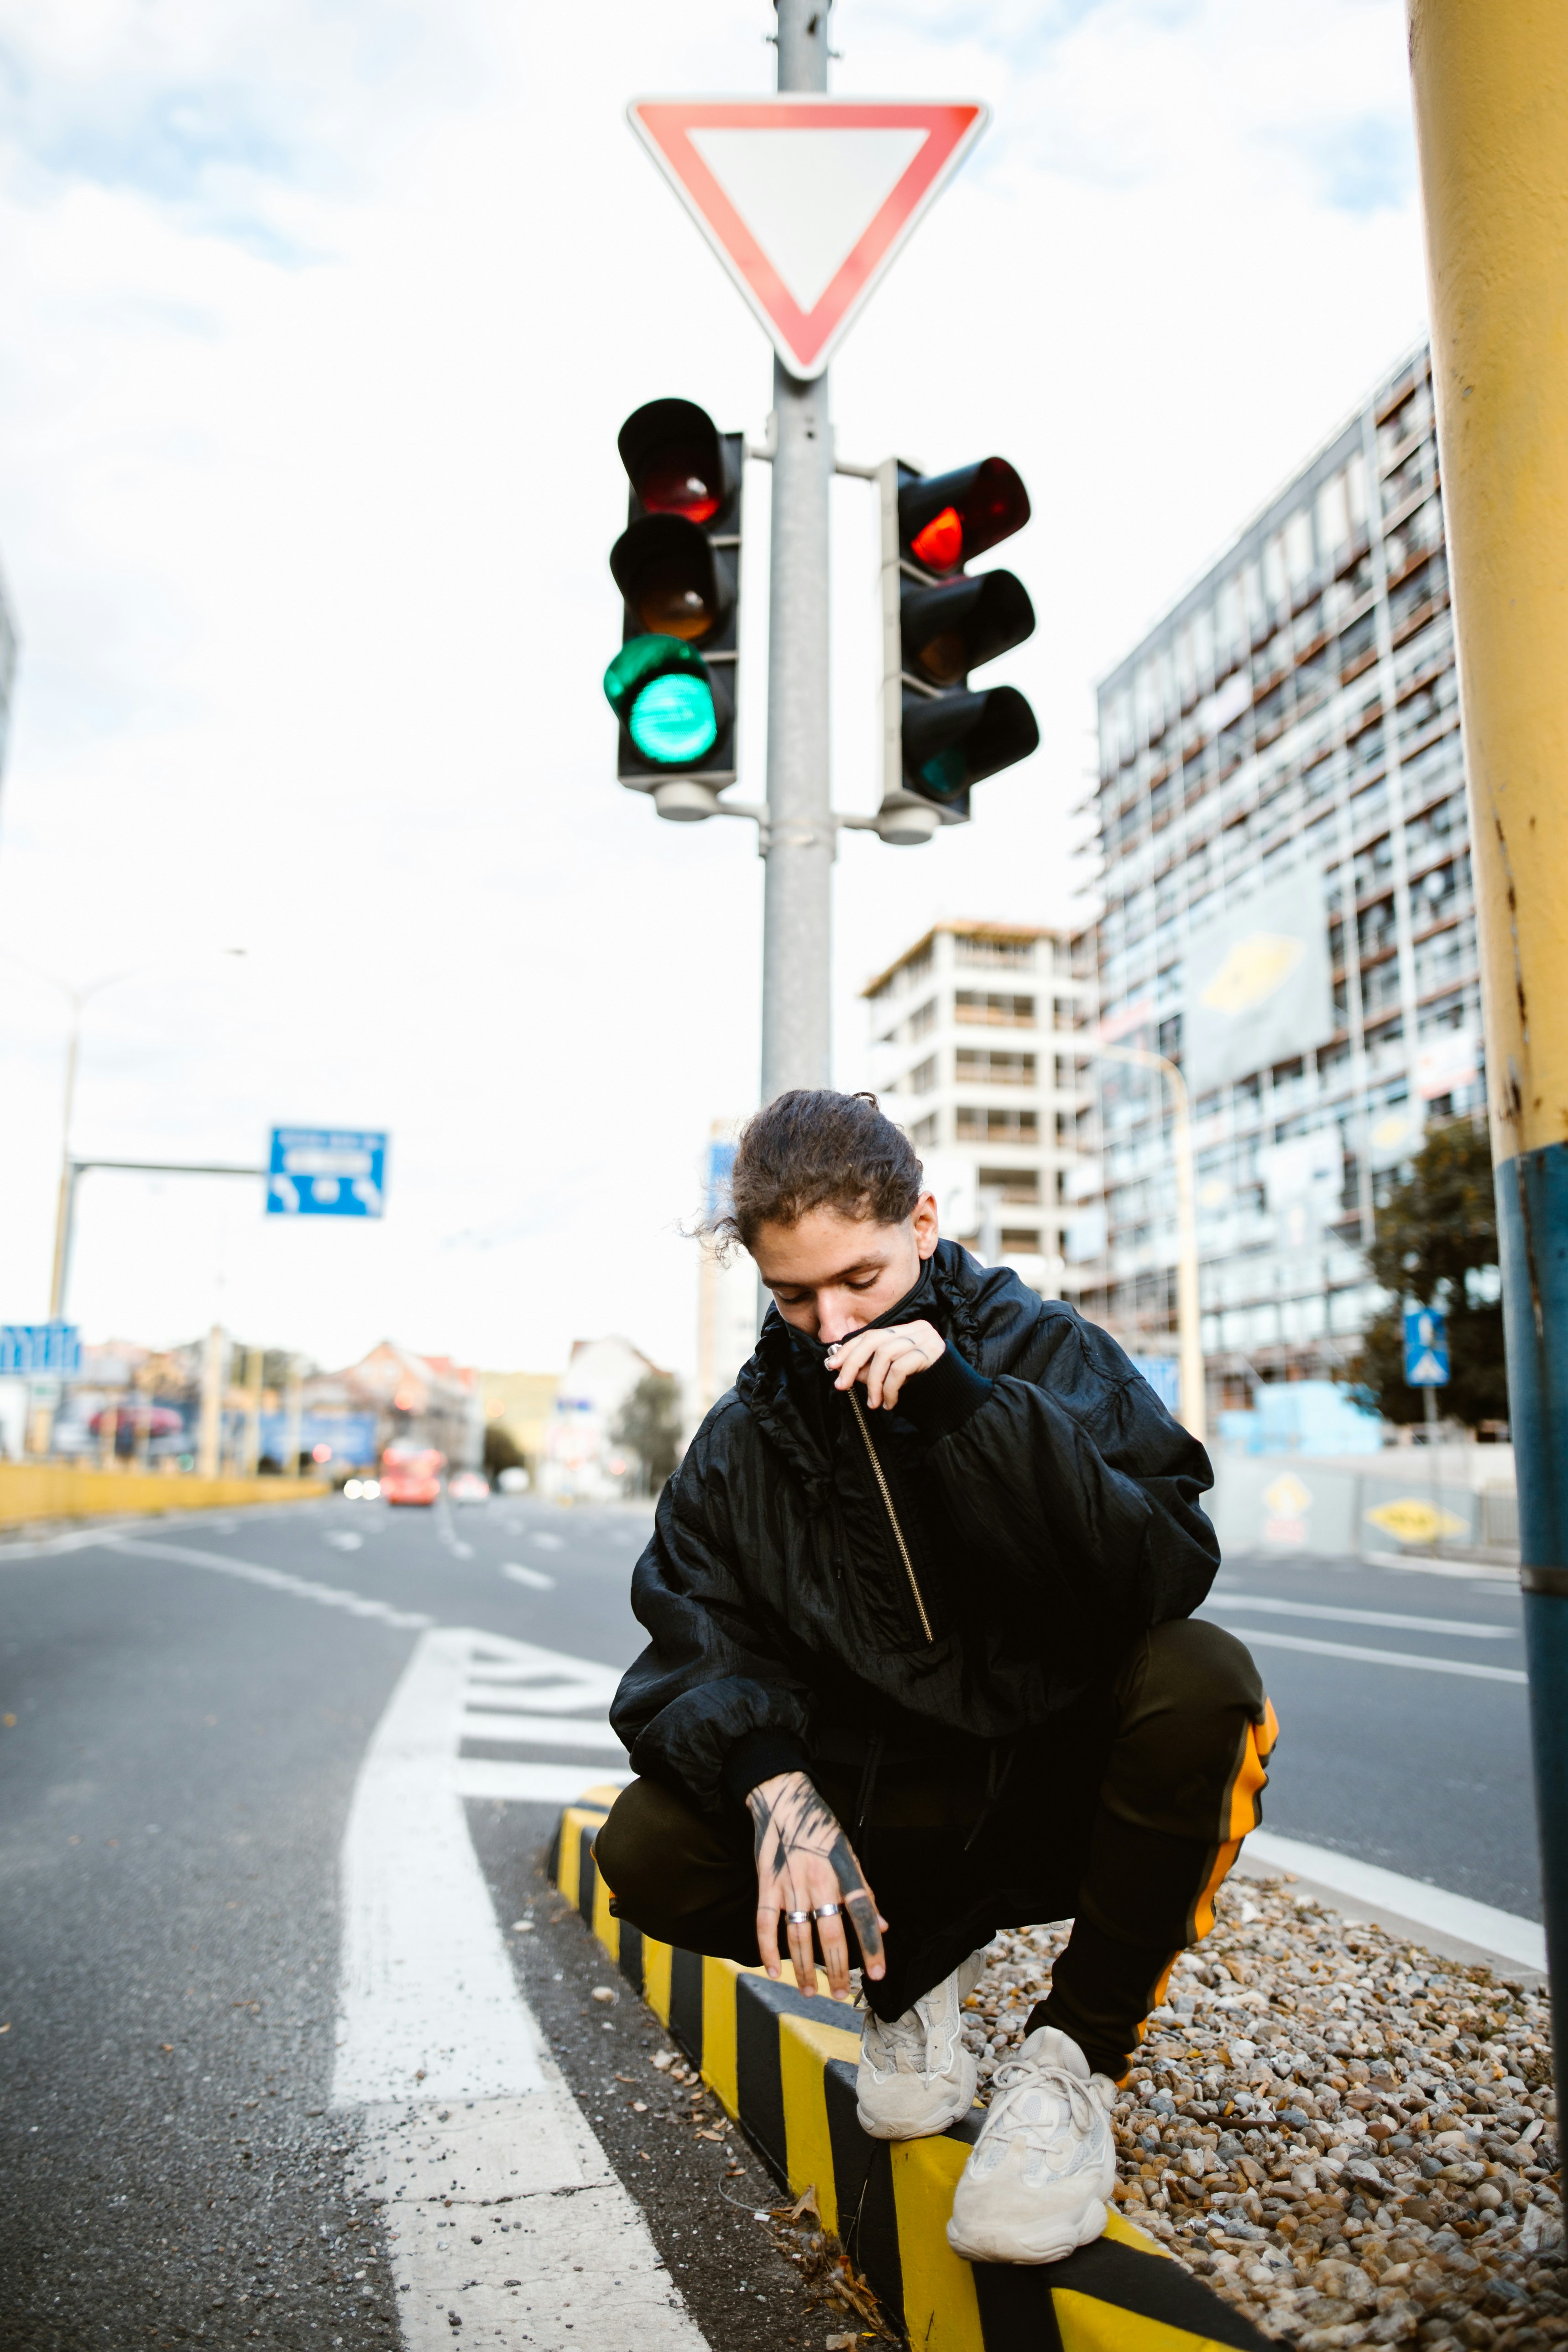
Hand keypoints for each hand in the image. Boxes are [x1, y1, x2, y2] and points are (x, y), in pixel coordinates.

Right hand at [746, 1770, 885, 1998]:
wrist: (782, 1798)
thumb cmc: (819, 1827)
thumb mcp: (848, 1852)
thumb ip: (863, 1890)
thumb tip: (881, 1925)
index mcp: (843, 1871)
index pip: (862, 1915)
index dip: (871, 1947)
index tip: (877, 1974)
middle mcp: (818, 1880)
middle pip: (830, 1934)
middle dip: (837, 1970)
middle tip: (841, 1994)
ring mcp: (790, 1884)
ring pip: (798, 1936)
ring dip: (805, 1969)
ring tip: (811, 1991)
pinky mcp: (767, 1884)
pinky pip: (766, 1923)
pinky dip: (768, 1950)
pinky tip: (775, 1971)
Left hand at [823, 1319, 945, 1410]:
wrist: (955, 1403)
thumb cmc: (920, 1389)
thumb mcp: (890, 1376)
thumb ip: (870, 1368)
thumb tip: (839, 1365)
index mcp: (906, 1330)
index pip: (871, 1334)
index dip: (849, 1349)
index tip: (831, 1366)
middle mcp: (917, 1329)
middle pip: (874, 1339)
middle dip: (852, 1363)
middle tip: (841, 1385)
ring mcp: (926, 1339)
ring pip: (885, 1354)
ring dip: (874, 1383)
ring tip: (873, 1403)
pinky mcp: (932, 1353)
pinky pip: (899, 1369)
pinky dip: (889, 1389)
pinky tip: (889, 1403)